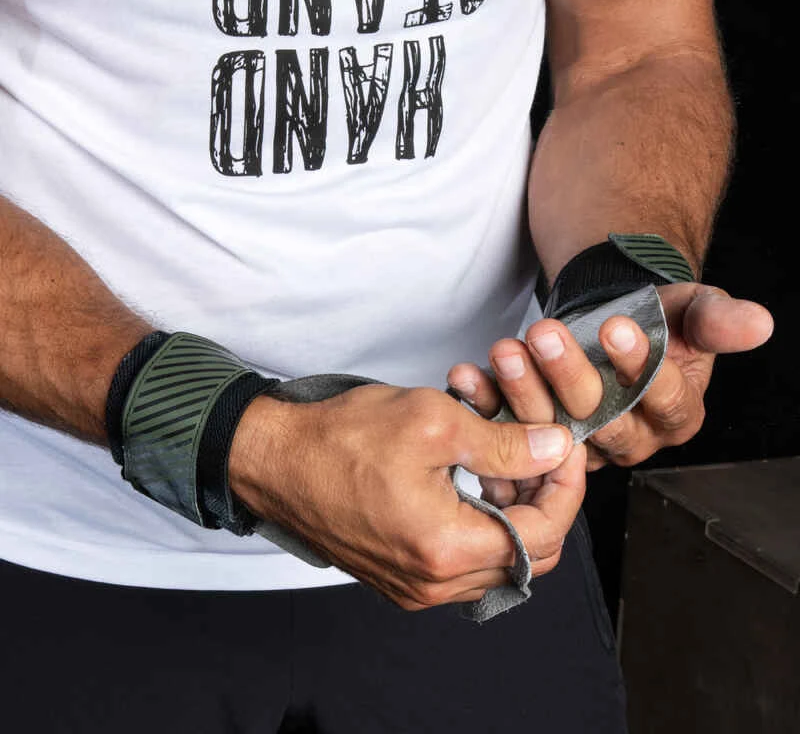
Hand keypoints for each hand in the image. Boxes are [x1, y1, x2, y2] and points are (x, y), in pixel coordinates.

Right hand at [228, 384, 584, 609]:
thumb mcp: (433, 422)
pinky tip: (468, 483)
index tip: (563, 447)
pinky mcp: (398, 576)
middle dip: (543, 502)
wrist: (275, 461)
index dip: (564, 487)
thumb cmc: (341, 439)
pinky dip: (480, 525)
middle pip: (526, 557)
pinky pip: (462, 562)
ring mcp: (413, 586)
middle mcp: (432, 583)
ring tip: (501, 463)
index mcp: (445, 549)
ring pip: (495, 560)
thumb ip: (504, 444)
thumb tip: (553, 449)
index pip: (542, 534)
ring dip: (511, 513)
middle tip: (538, 455)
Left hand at [447, 284, 772, 503]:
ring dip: (522, 391)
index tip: (619, 326)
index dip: (640, 366)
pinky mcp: (536, 438)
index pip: (661, 399)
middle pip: (601, 418)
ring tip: (504, 351)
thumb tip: (759, 323)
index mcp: (674, 416)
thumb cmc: (654, 315)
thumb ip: (716, 320)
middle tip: (546, 335)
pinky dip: (486, 399)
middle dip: (570, 375)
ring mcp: (578, 442)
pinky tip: (466, 376)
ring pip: (550, 427)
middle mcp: (628, 438)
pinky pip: (509, 425)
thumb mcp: (690, 309)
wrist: (607, 317)